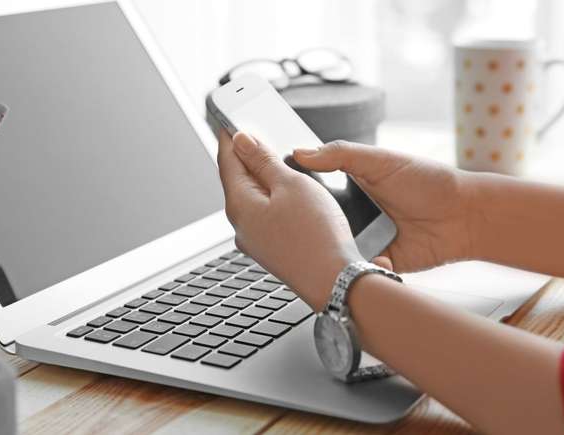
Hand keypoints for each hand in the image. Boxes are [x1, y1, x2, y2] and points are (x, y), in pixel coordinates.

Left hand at [217, 131, 362, 310]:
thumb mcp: (291, 185)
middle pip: (238, 179)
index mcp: (240, 206)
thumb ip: (263, 160)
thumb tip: (241, 141)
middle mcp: (243, 226)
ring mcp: (257, 241)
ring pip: (254, 198)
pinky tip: (290, 192)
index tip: (230, 118)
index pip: (227, 161)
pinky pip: (267, 215)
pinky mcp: (273, 250)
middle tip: (256, 131)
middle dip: (246, 155)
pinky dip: (274, 197)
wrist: (336, 283)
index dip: (230, 135)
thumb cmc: (316, 236)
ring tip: (277, 157)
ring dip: (263, 176)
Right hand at [294, 141, 476, 272]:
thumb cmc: (429, 183)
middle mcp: (353, 215)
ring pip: (334, 248)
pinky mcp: (376, 262)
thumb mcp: (381, 161)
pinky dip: (358, 265)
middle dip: (313, 226)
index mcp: (350, 187)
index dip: (299, 194)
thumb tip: (301, 152)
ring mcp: (364, 240)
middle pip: (319, 224)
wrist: (464, 217)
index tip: (284, 193)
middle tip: (309, 223)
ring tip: (337, 241)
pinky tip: (365, 257)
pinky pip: (357, 268)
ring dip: (334, 247)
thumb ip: (341, 154)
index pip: (313, 192)